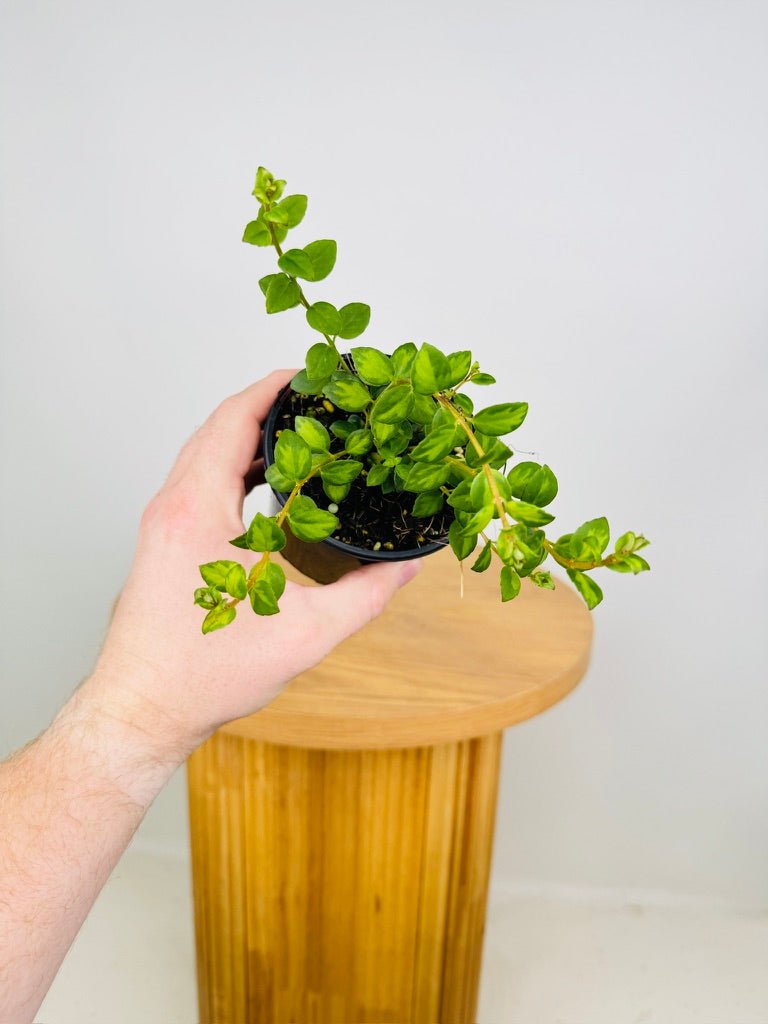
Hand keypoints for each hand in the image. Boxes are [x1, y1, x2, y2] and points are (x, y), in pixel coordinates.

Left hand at [83, 370, 420, 766]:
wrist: (141, 708)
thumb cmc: (203, 675)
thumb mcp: (303, 636)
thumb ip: (364, 596)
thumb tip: (406, 568)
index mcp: (197, 511)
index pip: (232, 421)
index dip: (272, 389)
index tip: (310, 374)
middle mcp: (172, 506)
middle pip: (216, 428)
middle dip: (266, 405)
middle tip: (315, 399)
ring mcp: (162, 522)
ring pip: (204, 454)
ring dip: (248, 436)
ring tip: (299, 434)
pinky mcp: (162, 541)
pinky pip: (198, 480)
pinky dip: (233, 465)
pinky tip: (267, 483)